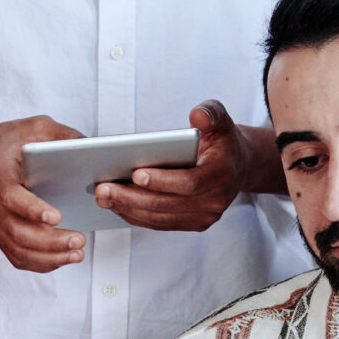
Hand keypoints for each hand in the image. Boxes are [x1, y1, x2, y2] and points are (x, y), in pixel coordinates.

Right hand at [0, 113, 87, 271]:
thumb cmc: (5, 143)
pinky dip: (40, 263)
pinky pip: (17, 256)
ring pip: (17, 249)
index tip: (57, 216)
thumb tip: (91, 147)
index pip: (11, 197)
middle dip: (50, 240)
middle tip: (79, 239)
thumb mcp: (32, 127)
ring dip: (49, 257)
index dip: (32, 209)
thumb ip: (59, 135)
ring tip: (77, 253)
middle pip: (17, 231)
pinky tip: (63, 259)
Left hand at [98, 101, 251, 231]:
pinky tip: (115, 204)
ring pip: (159, 217)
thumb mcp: (220, 119)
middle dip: (132, 197)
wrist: (236, 166)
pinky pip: (159, 223)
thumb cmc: (221, 140)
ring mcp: (203, 218)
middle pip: (168, 204)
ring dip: (128, 208)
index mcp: (222, 176)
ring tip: (102, 196)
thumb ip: (211, 113)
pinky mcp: (191, 225)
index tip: (135, 173)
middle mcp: (215, 202)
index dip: (162, 181)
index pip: (189, 183)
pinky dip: (135, 215)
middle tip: (103, 188)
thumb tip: (197, 115)